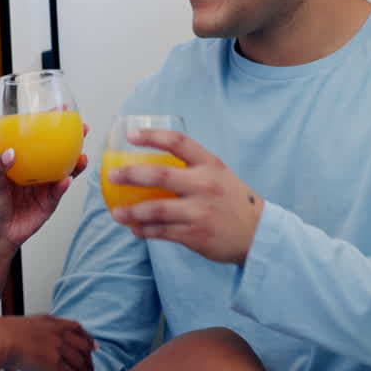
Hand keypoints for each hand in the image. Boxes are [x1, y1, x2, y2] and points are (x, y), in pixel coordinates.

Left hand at [0, 124, 88, 248]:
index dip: (52, 123)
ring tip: (82, 156)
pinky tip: (66, 180)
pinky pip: (59, 191)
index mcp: (27, 161)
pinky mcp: (51, 201)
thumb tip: (9, 153)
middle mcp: (40, 170)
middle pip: (62, 151)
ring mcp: (48, 185)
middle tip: (83, 128)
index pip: (41, 139)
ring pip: (67, 170)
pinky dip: (63, 185)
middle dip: (75, 139)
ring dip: (77, 162)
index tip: (61, 109)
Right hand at [0, 315, 95, 370]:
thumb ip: (42, 328)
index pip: (80, 330)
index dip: (88, 341)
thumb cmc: (6, 333)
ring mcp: (59, 348)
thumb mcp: (29, 323)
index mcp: (55, 322)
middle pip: (85, 349)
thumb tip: (40, 336)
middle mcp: (60, 334)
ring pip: (81, 365)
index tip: (93, 349)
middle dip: (89, 364)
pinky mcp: (54, 364)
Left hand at [108, 129, 263, 264]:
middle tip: (112, 175)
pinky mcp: (196, 235)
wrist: (259, 233)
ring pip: (156, 209)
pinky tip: (135, 229)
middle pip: (160, 176)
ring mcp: (201, 211)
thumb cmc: (234, 201)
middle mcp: (205, 185)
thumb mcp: (220, 176)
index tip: (131, 135)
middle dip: (131, 175)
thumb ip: (194, 169)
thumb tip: (155, 164)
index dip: (153, 136)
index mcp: (211, 165)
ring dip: (132, 211)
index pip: (178, 142)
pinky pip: (163, 232)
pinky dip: (145, 231)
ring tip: (116, 213)